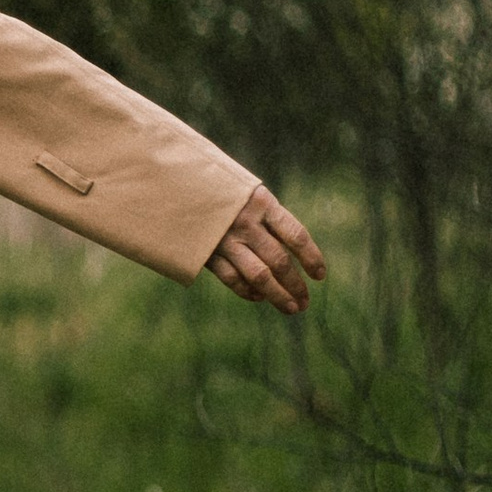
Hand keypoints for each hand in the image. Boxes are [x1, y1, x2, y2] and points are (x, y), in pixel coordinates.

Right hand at [205, 180, 324, 313]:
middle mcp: (245, 223)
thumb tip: (292, 251)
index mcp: (262, 202)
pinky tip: (259, 297)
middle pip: (279, 261)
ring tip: (291, 308)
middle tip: (305, 302)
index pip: (295, 235)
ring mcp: (225, 240)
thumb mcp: (246, 189)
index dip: (311, 257)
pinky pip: (232, 278)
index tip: (320, 275)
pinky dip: (247, 291)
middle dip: (296, 285)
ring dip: (278, 295)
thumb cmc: (218, 186)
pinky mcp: (206, 252)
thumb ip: (266, 215)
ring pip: (259, 275)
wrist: (172, 183)